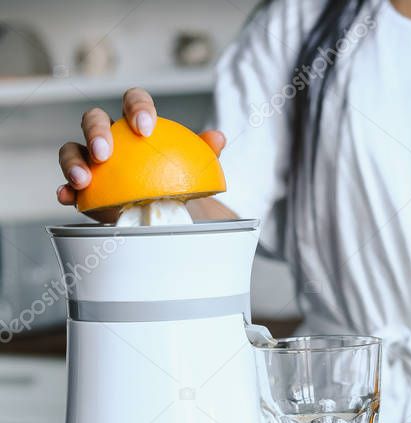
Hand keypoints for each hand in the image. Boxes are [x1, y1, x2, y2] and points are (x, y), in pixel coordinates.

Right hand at [56, 88, 225, 221]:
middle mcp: (109, 135)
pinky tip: (68, 197)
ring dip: (73, 161)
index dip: (136, 107)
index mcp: (136, 121)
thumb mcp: (196, 166)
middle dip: (96, 131)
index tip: (145, 126)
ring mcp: (91, 160)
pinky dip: (65, 190)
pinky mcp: (84, 187)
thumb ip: (204, 151)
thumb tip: (218, 138)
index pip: (133, 100)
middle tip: (105, 152)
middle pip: (93, 119)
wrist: (170, 208)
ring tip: (83, 179)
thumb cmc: (180, 178)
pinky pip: (68, 185)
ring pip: (71, 149)